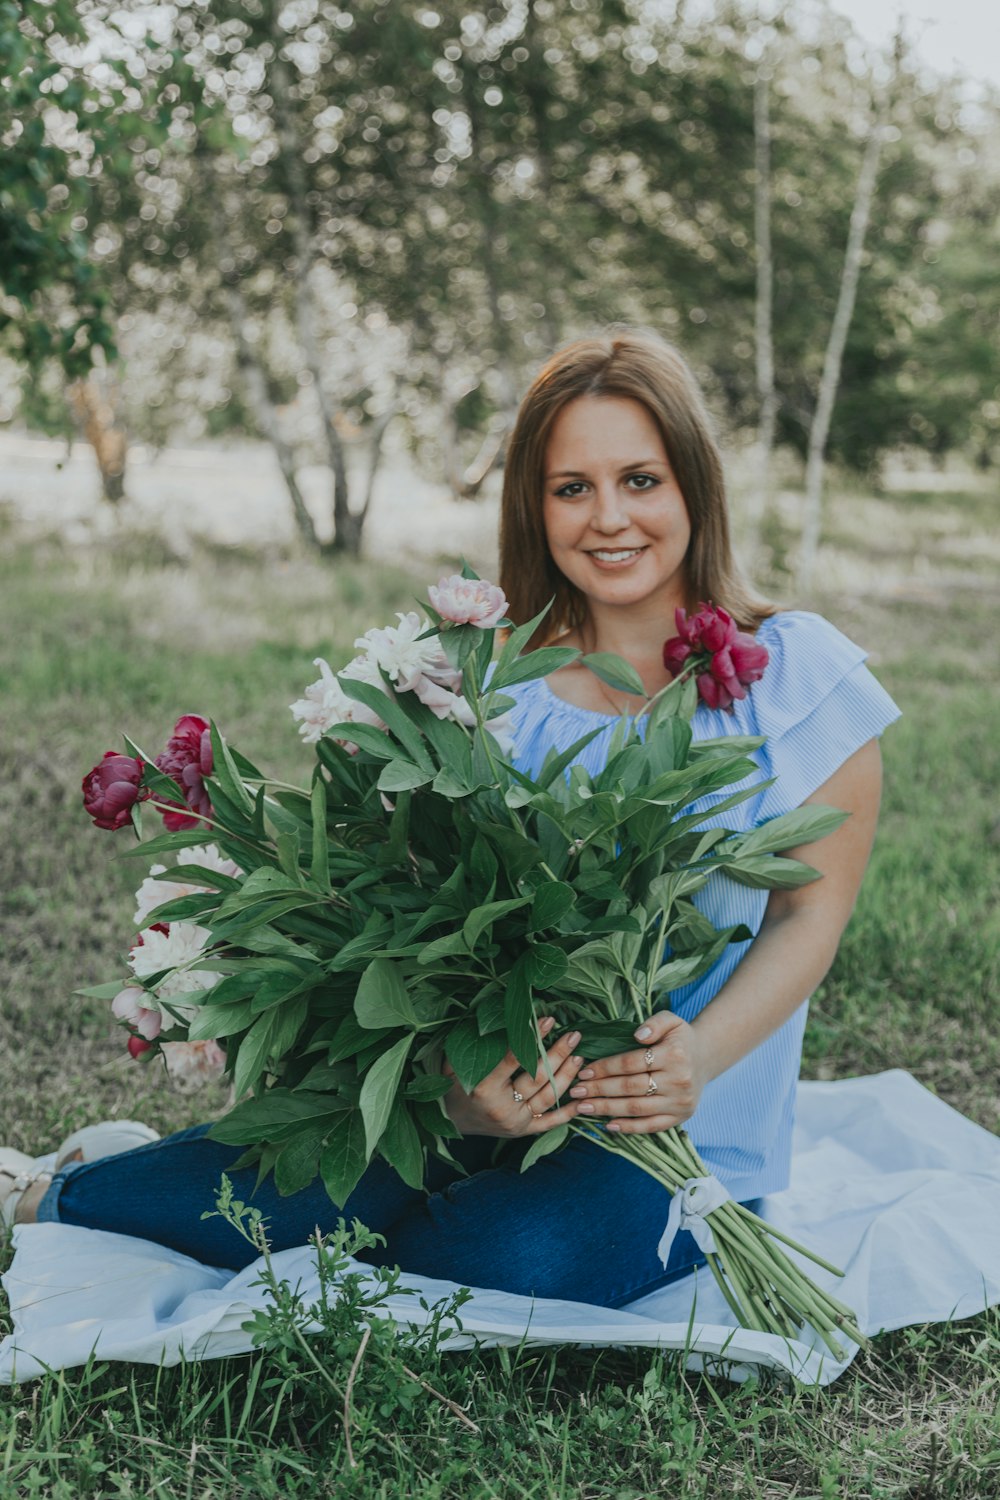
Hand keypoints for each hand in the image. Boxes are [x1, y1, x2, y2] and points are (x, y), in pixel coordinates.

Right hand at [442, 1017, 584, 1137]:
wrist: (452, 1120)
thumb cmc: (455, 1085)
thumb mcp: (456, 1063)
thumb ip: (474, 1043)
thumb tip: (497, 1015)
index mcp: (483, 1087)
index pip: (515, 1058)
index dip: (533, 1038)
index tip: (549, 1020)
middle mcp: (501, 1107)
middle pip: (537, 1078)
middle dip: (558, 1055)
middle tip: (573, 1036)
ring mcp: (515, 1122)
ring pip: (548, 1098)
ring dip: (566, 1076)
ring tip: (578, 1057)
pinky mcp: (523, 1132)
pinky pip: (549, 1123)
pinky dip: (567, 1112)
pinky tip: (581, 1098)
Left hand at [568, 1010, 707, 1133]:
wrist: (704, 1059)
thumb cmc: (680, 1039)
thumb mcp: (671, 1020)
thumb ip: (654, 1023)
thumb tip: (637, 1035)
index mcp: (675, 1055)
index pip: (631, 1063)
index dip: (605, 1067)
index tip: (583, 1070)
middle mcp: (679, 1081)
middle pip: (630, 1087)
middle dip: (599, 1089)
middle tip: (575, 1091)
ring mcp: (680, 1102)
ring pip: (636, 1108)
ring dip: (606, 1109)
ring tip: (582, 1107)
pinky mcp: (679, 1118)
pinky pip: (650, 1126)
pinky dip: (628, 1127)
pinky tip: (608, 1124)